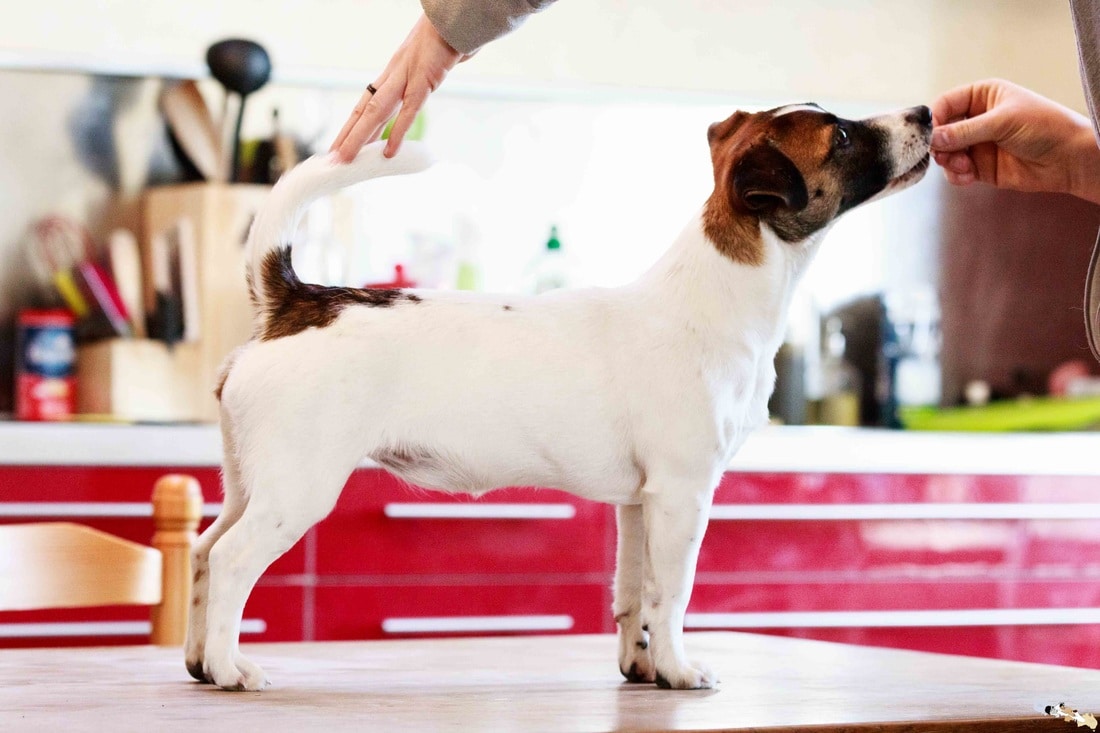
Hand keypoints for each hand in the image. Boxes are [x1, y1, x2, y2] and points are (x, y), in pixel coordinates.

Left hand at [330, 14, 466, 160]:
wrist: (457, 16)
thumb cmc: (448, 36)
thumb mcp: (432, 58)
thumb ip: (427, 72)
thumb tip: (431, 79)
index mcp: (396, 71)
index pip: (369, 102)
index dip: (353, 125)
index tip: (341, 144)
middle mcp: (395, 74)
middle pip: (366, 109)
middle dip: (348, 135)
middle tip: (334, 158)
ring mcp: (407, 77)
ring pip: (377, 111)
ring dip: (360, 136)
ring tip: (346, 158)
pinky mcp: (425, 80)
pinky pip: (408, 110)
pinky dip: (397, 132)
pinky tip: (388, 151)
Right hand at [931, 79, 1099, 203]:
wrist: (1069, 159)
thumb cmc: (1044, 127)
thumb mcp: (1002, 122)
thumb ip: (965, 131)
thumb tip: (932, 139)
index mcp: (983, 96)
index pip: (946, 103)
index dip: (935, 118)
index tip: (929, 135)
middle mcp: (977, 119)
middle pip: (942, 131)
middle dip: (940, 145)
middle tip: (944, 156)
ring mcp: (978, 144)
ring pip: (946, 153)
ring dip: (949, 162)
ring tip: (963, 167)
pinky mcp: (980, 167)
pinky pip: (956, 171)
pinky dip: (956, 175)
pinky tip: (968, 177)